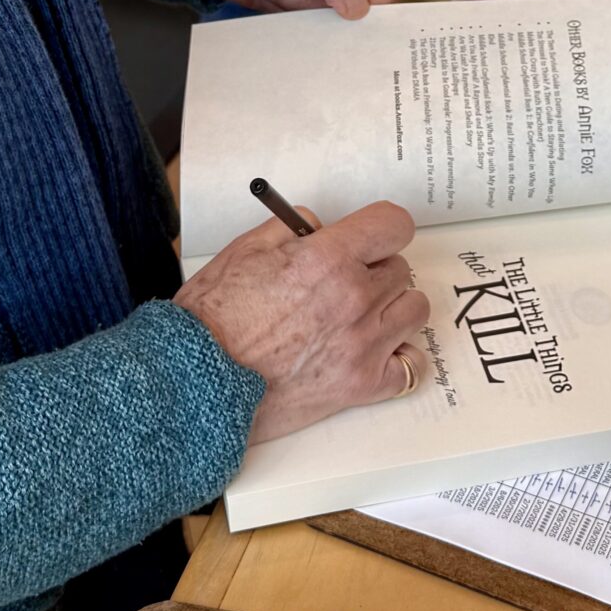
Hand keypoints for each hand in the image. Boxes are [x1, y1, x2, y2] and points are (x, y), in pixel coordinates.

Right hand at [176, 203, 430, 443]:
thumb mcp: (245, 250)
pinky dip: (395, 359)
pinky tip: (370, 353)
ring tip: (359, 317)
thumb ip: (292, 228)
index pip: (394, 224)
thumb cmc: (212, 320)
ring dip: (391, 309)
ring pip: (413, 310)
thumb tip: (322, 227)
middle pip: (400, 269)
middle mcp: (354, 299)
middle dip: (374, 271)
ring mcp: (363, 346)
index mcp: (327, 259)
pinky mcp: (362, 386)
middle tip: (342, 284)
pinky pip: (410, 366)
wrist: (196, 381)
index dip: (380, 229)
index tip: (370, 239)